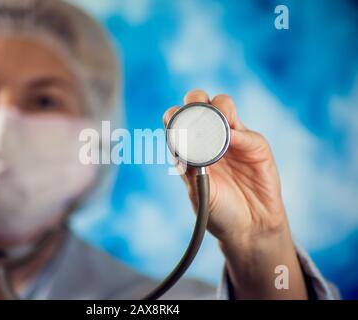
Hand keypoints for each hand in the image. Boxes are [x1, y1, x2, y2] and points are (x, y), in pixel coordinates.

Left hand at [163, 89, 307, 298]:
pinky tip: (232, 141)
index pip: (177, 119)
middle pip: (199, 102)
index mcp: (189, 147)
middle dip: (194, 101)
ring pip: (223, 104)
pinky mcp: (254, 145)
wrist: (249, 228)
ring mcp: (233, 138)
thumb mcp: (198, 192)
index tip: (175, 128)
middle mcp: (209, 138)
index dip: (174, 117)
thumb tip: (185, 145)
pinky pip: (244, 130)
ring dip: (217, 107)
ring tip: (214, 126)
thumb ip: (190, 169)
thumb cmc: (218, 212)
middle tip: (194, 117)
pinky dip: (235, 131)